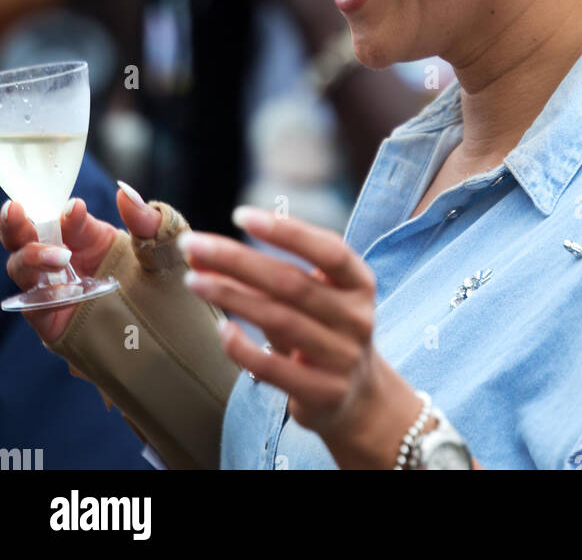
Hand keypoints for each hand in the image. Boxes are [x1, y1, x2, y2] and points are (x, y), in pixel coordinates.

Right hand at [0, 187, 160, 344]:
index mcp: (89, 235)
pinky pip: (31, 304)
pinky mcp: (51, 320)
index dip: (68, 210)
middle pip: (27, 235)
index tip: (77, 207)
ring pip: (22, 266)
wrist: (170, 334)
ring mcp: (55, 288)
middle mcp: (66, 258)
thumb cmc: (164, 284)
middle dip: (15, 222)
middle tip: (15, 210)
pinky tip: (56, 292)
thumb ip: (146, 219)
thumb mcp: (162, 247)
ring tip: (60, 257)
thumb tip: (124, 192)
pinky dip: (36, 295)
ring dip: (30, 256)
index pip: (68, 216)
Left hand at [180, 207, 424, 468]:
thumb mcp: (302, 298)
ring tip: (193, 281)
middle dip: (237, 260)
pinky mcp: (323, 393)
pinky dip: (244, 348)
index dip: (286, 231)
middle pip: (291, 282)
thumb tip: (199, 255)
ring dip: (232, 297)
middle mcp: (356, 317)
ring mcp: (342, 357)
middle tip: (193, 245)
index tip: (240, 215)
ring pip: (279, 319)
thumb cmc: (320, 329)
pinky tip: (220, 330)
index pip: (328, 249)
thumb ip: (258, 275)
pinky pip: (275, 368)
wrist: (356, 396)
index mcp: (359, 282)